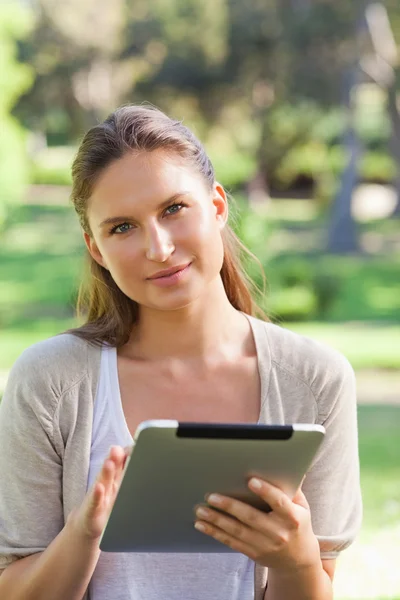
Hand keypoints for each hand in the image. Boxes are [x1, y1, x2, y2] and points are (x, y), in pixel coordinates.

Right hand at [68, 445, 131, 541]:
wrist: (87, 526)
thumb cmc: (107, 505)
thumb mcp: (118, 487)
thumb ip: (126, 471)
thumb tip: (136, 454)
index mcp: (117, 478)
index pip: (121, 462)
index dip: (127, 454)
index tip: (134, 446)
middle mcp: (107, 484)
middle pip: (112, 468)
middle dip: (114, 458)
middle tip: (117, 449)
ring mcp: (100, 496)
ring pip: (103, 482)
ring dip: (106, 472)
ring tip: (109, 463)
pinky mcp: (93, 510)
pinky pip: (95, 501)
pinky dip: (97, 495)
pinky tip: (99, 488)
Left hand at [193, 478, 320, 570]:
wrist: (298, 559)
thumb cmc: (297, 524)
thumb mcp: (302, 506)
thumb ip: (292, 488)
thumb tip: (285, 464)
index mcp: (292, 517)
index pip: (279, 502)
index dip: (266, 491)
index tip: (251, 481)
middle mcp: (278, 533)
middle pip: (251, 517)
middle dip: (229, 506)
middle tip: (211, 496)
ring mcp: (265, 545)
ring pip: (237, 531)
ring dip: (216, 520)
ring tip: (200, 510)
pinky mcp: (253, 553)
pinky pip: (231, 542)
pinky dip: (215, 533)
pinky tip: (202, 525)